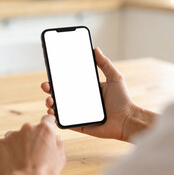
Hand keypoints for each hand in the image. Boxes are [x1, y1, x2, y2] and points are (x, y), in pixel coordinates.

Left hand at [0, 115, 65, 174]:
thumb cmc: (45, 172)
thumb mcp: (60, 157)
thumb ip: (58, 144)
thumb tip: (55, 138)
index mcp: (44, 129)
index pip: (47, 120)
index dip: (47, 125)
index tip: (45, 130)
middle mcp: (28, 128)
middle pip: (30, 130)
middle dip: (31, 139)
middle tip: (32, 154)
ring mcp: (12, 135)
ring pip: (15, 136)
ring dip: (18, 144)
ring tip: (21, 160)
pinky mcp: (0, 144)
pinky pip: (4, 145)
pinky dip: (7, 151)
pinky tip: (12, 162)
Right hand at [41, 47, 155, 141]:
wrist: (127, 120)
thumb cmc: (123, 100)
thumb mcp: (115, 78)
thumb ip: (105, 64)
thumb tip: (95, 49)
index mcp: (87, 90)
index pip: (69, 83)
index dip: (58, 79)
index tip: (51, 73)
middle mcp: (81, 101)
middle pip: (61, 95)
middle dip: (50, 90)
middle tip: (46, 86)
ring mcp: (79, 114)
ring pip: (60, 108)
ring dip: (51, 103)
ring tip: (50, 100)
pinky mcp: (79, 125)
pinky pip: (65, 123)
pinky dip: (56, 119)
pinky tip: (53, 113)